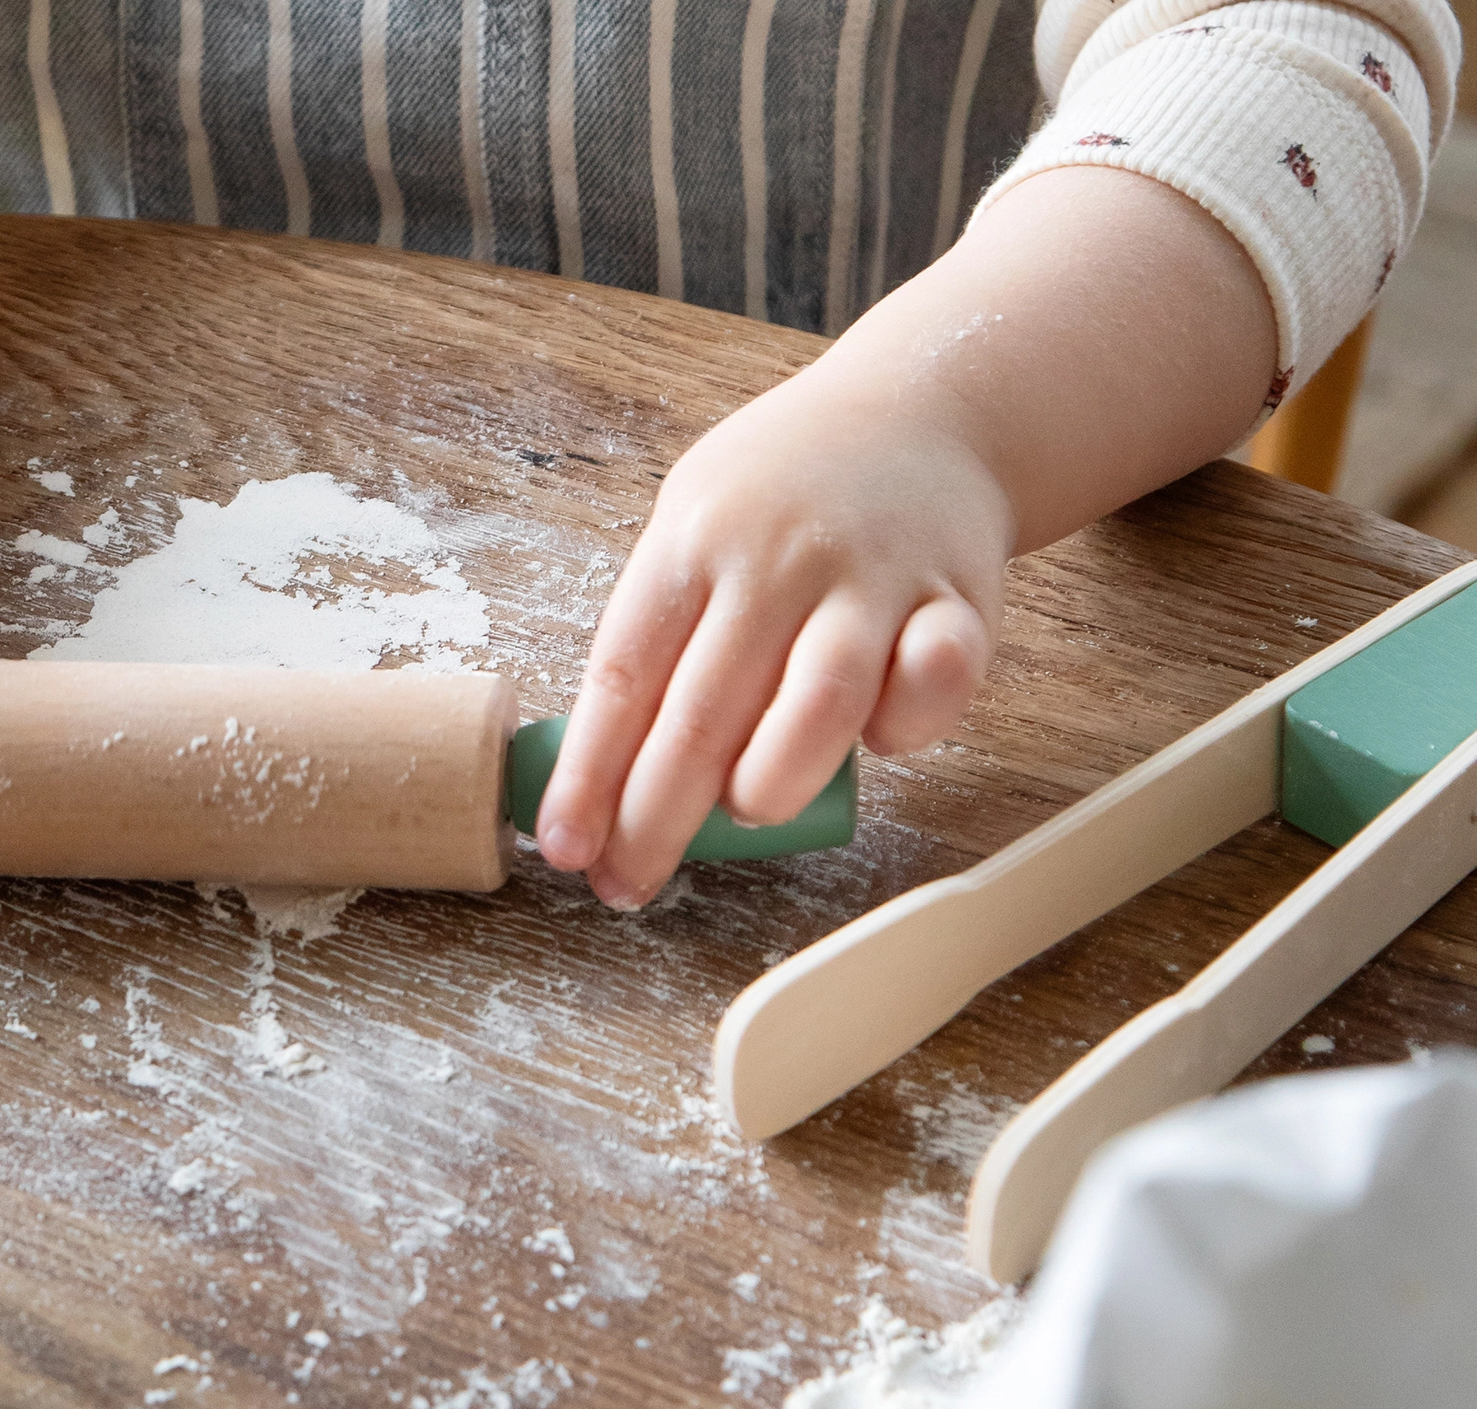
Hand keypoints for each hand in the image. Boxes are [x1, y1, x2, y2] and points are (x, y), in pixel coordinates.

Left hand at [535, 365, 1009, 908]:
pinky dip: (904, 728)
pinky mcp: (959, 599)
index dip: (589, 775)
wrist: (927, 408)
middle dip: (656, 819)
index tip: (564, 848)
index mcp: (693, 543)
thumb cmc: (787, 498)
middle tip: (629, 884)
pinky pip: (933, 684)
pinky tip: (878, 741)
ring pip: (818, 705)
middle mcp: (778, 557)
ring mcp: (871, 576)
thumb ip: (661, 639)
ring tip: (748, 808)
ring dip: (771, 782)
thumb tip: (603, 779)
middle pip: (702, 712)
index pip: (622, 676)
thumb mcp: (696, 528)